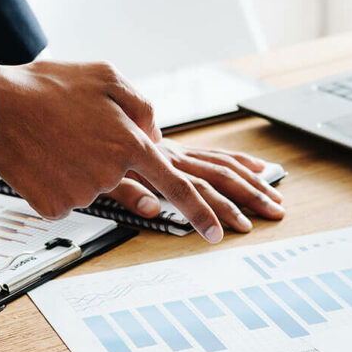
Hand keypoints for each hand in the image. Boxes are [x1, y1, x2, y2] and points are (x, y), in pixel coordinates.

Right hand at [0, 60, 223, 242]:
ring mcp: (83, 193)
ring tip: (53, 139)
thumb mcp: (106, 77)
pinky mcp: (57, 207)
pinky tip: (41, 158)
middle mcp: (112, 172)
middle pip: (120, 175)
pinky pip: (65, 198)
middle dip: (100, 157)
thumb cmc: (49, 87)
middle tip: (71, 132)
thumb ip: (141, 106)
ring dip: (76, 166)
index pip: (177, 185)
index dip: (200, 212)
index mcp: (131, 142)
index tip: (216, 234)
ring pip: (91, 186)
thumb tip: (155, 134)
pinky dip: (55, 181)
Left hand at [103, 140, 284, 232]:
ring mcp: (177, 151)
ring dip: (252, 183)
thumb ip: (125, 192)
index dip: (206, 213)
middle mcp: (171, 154)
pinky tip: (259, 168)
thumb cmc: (85, 148)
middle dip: (248, 196)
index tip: (222, 235)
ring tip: (274, 199)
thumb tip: (152, 208)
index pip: (187, 189)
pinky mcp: (178, 149)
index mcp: (152, 162)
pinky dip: (240, 161)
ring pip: (222, 165)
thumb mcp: (97, 175)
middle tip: (272, 214)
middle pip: (217, 176)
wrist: (77, 116)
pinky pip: (215, 154)